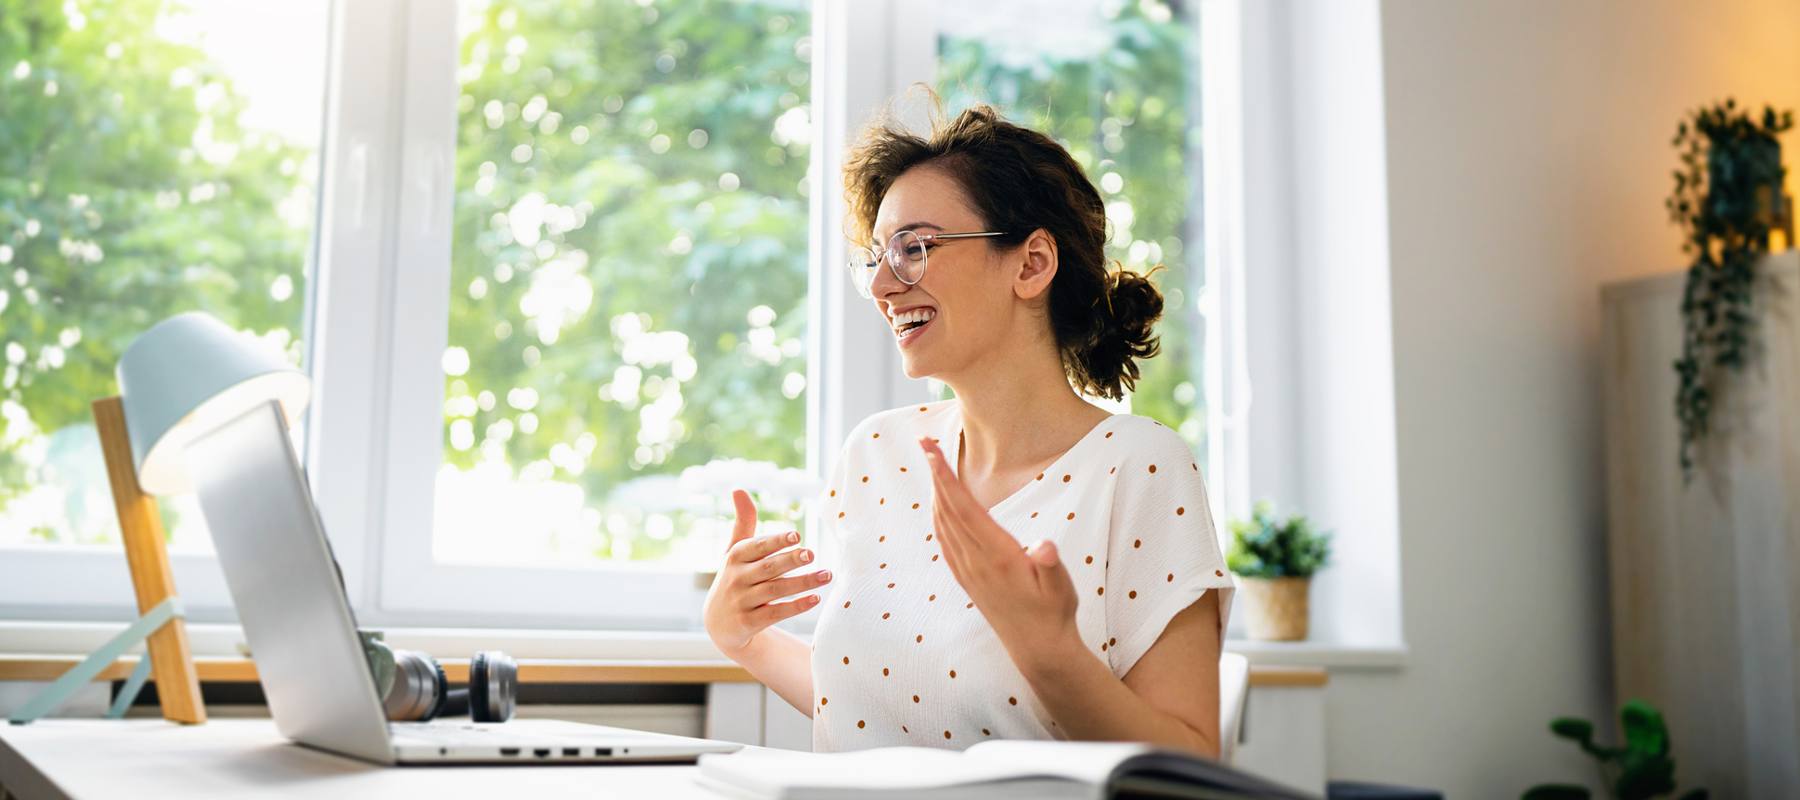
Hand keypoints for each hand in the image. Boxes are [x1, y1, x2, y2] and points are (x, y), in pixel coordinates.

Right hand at [702, 489, 832, 657]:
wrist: (719, 623)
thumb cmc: (734, 578)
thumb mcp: (734, 551)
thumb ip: (743, 522)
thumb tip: (738, 488)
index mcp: (734, 557)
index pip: (756, 547)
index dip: (776, 541)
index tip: (797, 535)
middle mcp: (736, 579)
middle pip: (768, 568)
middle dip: (790, 560)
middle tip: (812, 553)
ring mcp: (741, 602)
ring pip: (775, 590)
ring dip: (802, 583)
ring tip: (827, 575)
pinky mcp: (748, 624)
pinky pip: (775, 613)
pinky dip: (796, 606)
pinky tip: (816, 598)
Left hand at [919, 437, 1080, 665]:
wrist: (1038, 649)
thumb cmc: (1053, 612)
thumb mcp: (1061, 588)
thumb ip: (1051, 565)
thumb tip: (1045, 548)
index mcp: (997, 556)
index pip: (965, 509)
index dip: (946, 478)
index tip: (932, 451)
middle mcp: (976, 562)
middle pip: (947, 510)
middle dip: (934, 474)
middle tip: (924, 442)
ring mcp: (968, 572)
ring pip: (942, 524)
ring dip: (934, 492)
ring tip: (931, 464)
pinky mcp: (967, 580)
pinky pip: (945, 541)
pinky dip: (938, 517)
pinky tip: (938, 507)